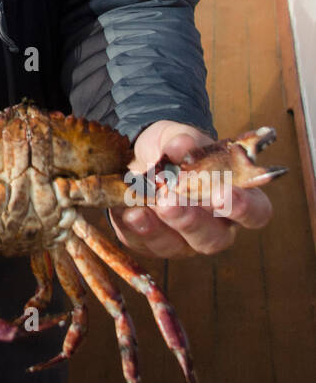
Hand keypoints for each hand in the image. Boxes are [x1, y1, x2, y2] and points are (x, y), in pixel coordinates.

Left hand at [106, 120, 272, 258]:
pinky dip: (135, 227)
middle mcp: (215, 226)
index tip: (223, 193)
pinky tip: (127, 212)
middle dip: (192, 220)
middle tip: (171, 200)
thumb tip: (182, 144)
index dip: (243, 207)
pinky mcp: (152, 244)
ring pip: (177, 246)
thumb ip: (182, 139)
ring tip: (143, 207)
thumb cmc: (172, 151)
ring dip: (159, 227)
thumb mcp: (177, 136)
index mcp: (235, 197)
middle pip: (214, 237)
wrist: (136, 158)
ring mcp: (183, 241)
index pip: (255, 212)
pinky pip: (144, 243)